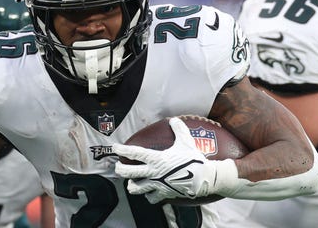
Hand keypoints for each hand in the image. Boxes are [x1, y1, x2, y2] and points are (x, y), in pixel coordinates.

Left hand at [113, 118, 234, 203]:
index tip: (115, 148)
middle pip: (129, 173)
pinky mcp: (164, 194)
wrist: (203, 178)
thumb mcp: (186, 141)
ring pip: (136, 188)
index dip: (122, 150)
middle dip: (120, 170)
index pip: (134, 153)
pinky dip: (148, 195)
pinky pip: (151, 198)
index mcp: (156, 158)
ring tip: (131, 183)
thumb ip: (178, 129)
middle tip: (118, 168)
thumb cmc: (193, 159)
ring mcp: (157, 185)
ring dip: (132, 185)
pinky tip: (149, 192)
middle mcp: (153, 172)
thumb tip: (174, 119)